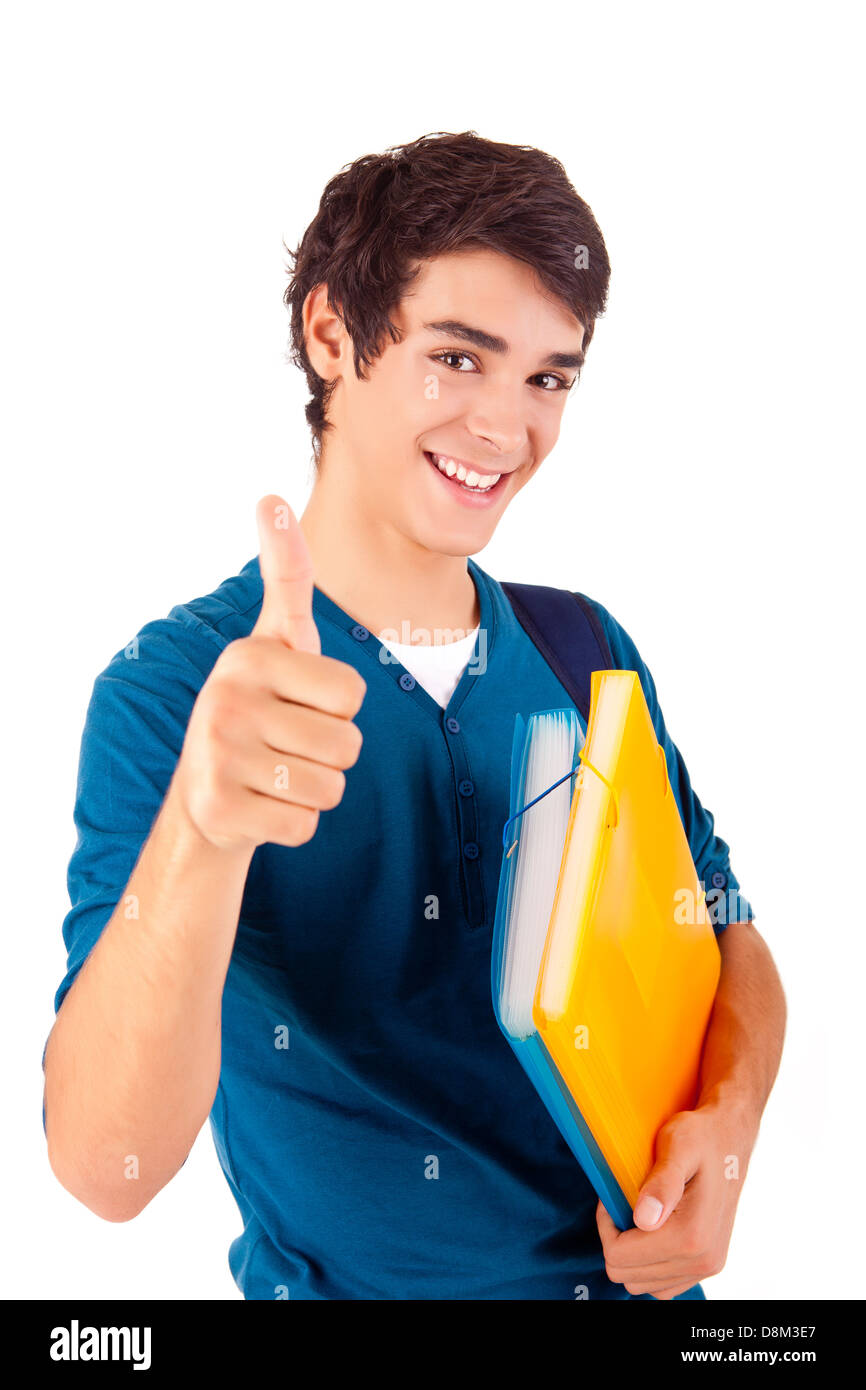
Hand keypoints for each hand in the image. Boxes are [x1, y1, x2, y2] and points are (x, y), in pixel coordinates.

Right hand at [173, 494, 366, 851]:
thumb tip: (271, 497)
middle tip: (287, 744)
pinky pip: (306, 825)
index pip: (352, 692)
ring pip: (331, 787)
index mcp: (250, 654)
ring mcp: (219, 755)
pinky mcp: (220, 809)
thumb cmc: (260, 707)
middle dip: (331, 752)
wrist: (206, 793)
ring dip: (314, 788)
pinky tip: (262, 804)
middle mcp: (227, 698)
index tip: (294, 700)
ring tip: (275, 772)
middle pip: (347, 743)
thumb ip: (285, 576)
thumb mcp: (276, 641)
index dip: (338, 705)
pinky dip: (294, 824)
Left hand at [596, 1100, 754, 1298]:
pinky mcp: (707, 1266)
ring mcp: (707, 1267)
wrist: (731, 1138)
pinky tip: (651, 1232)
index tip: (613, 1198)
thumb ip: (661, 1184)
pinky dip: (649, 1265)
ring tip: (638, 1216)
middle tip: (624, 1204)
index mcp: (691, 1236)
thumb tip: (644, 1220)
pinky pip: (663, 1286)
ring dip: (631, 1254)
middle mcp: (703, 1260)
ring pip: (642, 1284)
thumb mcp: (678, 1146)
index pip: (619, 1256)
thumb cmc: (700, 1136)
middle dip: (616, 1241)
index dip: (606, 1226)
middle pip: (627, 1275)